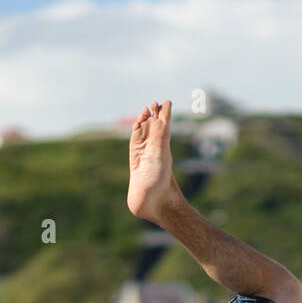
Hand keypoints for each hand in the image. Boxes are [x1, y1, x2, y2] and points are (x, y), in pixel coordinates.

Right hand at [127, 100, 174, 221]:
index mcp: (164, 144)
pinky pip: (135, 140)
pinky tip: (137, 123)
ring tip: (146, 109)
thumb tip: (159, 116)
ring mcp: (144, 152)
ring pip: (144, 131)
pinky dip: (136, 130)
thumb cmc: (159, 179)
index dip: (165, 112)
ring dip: (144, 120)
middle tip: (154, 103)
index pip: (165, 124)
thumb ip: (159, 136)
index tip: (166, 102)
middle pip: (155, 125)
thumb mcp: (160, 154)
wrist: (150, 200)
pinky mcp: (134, 157)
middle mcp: (155, 146)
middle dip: (154, 113)